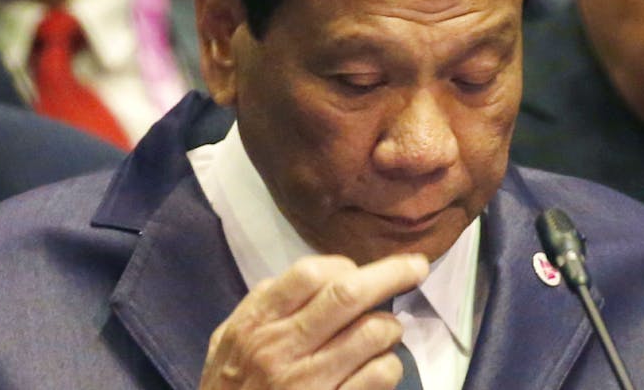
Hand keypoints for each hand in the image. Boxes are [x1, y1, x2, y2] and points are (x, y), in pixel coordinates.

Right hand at [199, 253, 429, 389]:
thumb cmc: (230, 389)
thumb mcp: (227, 341)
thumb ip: (262, 304)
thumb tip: (313, 274)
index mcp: (255, 324)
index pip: (308, 273)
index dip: (343, 265)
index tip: (355, 272)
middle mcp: (281, 349)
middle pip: (348, 295)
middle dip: (392, 273)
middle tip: (416, 267)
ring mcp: (308, 383)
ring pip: (373, 333)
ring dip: (390, 327)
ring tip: (386, 332)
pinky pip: (380, 375)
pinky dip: (390, 365)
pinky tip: (380, 367)